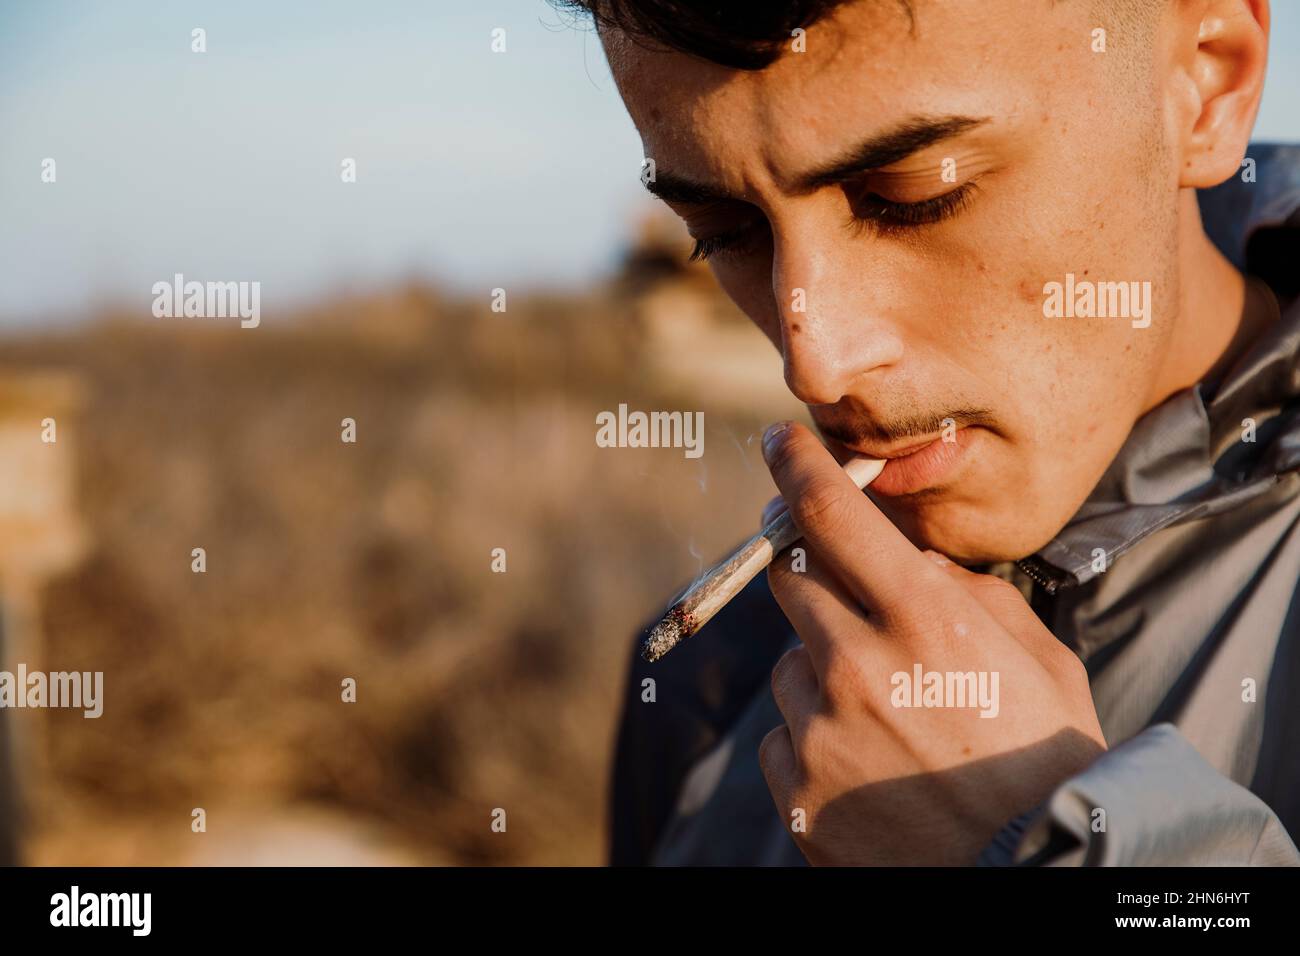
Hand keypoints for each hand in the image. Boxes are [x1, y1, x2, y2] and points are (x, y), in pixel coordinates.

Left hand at [757, 421, 1106, 865]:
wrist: (1034, 875)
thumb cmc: (1048, 762)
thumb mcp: (1038, 658)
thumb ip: (968, 591)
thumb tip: (909, 560)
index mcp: (924, 618)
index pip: (832, 512)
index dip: (797, 465)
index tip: (779, 440)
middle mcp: (858, 664)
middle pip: (792, 578)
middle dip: (815, 576)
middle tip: (853, 603)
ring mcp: (819, 729)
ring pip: (790, 662)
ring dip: (825, 670)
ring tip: (889, 720)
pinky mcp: (795, 787)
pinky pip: (783, 733)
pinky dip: (814, 736)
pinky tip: (869, 765)